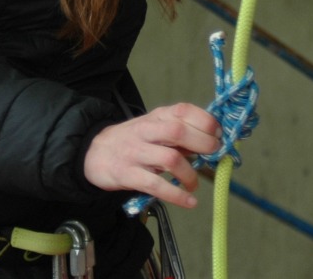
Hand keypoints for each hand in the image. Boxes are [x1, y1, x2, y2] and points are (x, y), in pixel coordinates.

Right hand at [82, 103, 221, 208]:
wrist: (93, 153)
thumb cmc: (132, 140)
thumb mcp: (154, 128)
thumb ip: (180, 134)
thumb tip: (212, 144)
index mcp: (157, 116)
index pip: (184, 110)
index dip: (206, 122)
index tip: (219, 135)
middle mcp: (146, 131)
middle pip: (179, 131)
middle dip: (203, 143)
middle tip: (214, 155)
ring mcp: (136, 152)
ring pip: (170, 159)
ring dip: (190, 174)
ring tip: (194, 184)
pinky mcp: (128, 174)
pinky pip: (156, 185)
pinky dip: (177, 195)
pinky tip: (189, 201)